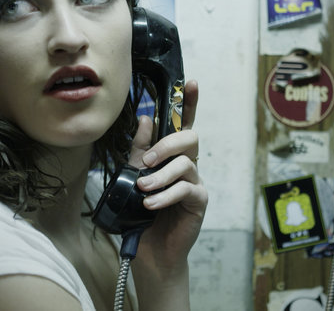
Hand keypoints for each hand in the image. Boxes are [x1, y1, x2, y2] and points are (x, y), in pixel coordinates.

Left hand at [128, 79, 205, 277]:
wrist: (149, 250)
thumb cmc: (141, 213)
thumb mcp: (134, 176)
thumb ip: (140, 149)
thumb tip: (145, 118)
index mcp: (172, 155)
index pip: (183, 124)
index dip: (189, 103)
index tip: (191, 82)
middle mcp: (187, 164)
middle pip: (189, 138)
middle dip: (167, 144)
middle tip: (146, 161)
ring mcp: (195, 182)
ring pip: (185, 164)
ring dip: (160, 175)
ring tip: (143, 189)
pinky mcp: (199, 201)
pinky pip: (186, 189)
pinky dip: (165, 195)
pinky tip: (151, 204)